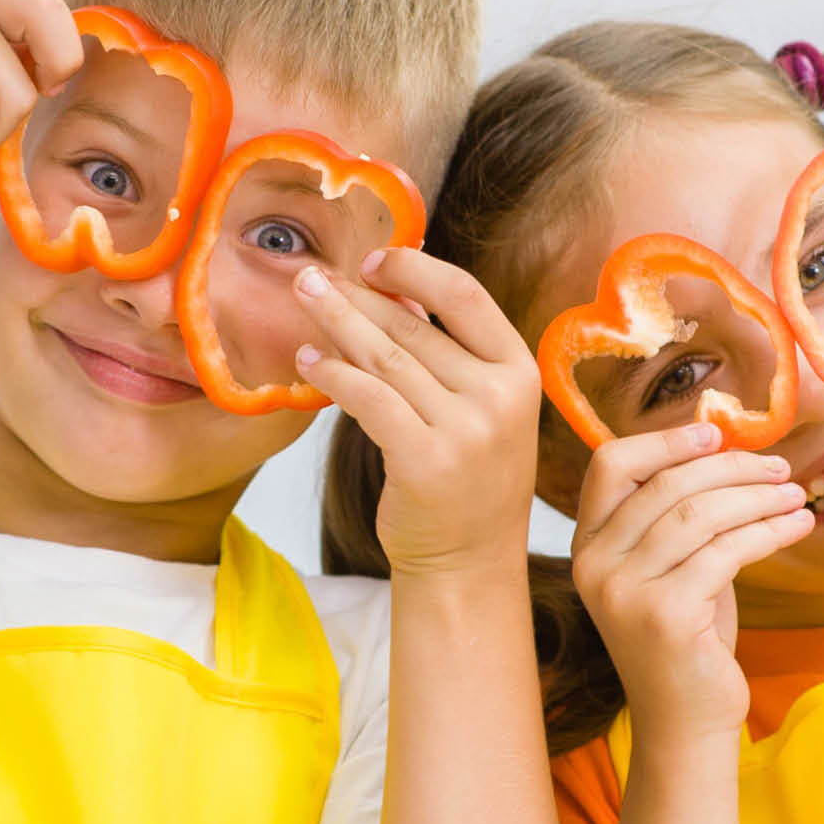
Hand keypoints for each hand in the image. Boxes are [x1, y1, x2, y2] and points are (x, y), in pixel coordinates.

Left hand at [290, 249, 545, 577]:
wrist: (468, 562)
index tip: (372, 261)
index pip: (465, 296)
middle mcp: (499, 397)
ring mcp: (466, 430)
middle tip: (310, 276)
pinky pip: (368, 399)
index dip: (413, 271)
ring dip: (336, 324)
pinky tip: (309, 361)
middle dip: (355, 296)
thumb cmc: (467, 482)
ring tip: (303, 302)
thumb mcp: (479, 410)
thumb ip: (448, 354)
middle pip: (414, 326)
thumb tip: (393, 290)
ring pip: (385, 358)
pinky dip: (333, 374)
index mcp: (519, 373)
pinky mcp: (425, 460)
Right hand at [570, 427, 812, 741]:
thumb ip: (678, 515)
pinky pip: (727, 551)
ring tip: (795, 495)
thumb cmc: (687, 639)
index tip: (715, 434)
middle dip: (732, 468)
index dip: (664, 441)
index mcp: (588, 546)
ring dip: (758, 498)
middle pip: (666, 485)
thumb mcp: (672, 567)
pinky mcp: (665, 616)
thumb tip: (723, 446)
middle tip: (780, 468)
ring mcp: (624, 592)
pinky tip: (796, 526)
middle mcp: (595, 566)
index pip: (611, 465)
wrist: (685, 721)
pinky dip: (770, 531)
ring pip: (700, 514)